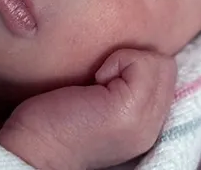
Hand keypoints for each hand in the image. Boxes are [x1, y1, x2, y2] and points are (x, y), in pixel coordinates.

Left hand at [0, 50, 175, 169]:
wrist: (33, 150)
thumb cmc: (54, 122)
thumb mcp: (100, 101)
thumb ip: (126, 85)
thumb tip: (133, 51)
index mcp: (147, 125)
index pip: (166, 77)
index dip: (139, 66)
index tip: (107, 78)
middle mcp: (153, 127)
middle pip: (167, 67)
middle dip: (134, 61)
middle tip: (99, 78)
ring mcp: (144, 122)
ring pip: (160, 63)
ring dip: (126, 60)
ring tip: (97, 80)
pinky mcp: (128, 111)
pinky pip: (143, 62)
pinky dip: (118, 60)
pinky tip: (94, 80)